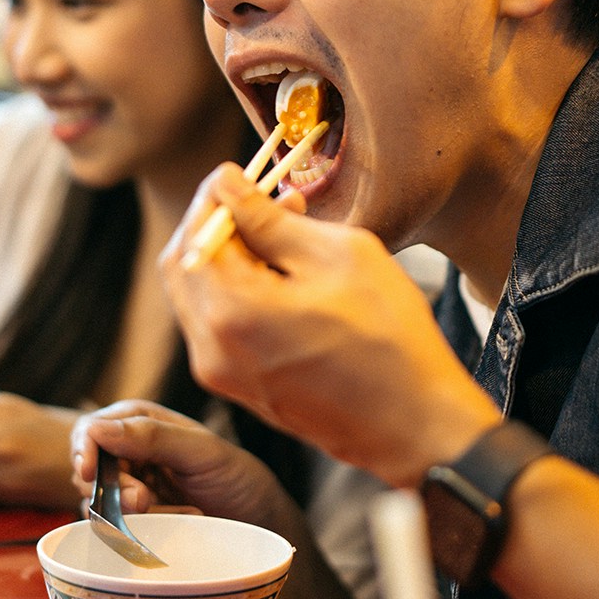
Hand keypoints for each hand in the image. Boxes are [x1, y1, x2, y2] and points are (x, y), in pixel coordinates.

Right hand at [74, 400, 379, 598]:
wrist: (259, 524)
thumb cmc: (235, 476)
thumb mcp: (200, 451)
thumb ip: (152, 436)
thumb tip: (97, 429)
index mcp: (139, 422)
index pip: (91, 430)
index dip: (83, 449)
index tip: (89, 472)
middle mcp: (128, 453)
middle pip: (88, 470)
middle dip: (114, 488)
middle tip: (145, 500)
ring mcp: (129, 488)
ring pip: (99, 503)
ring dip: (134, 513)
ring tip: (179, 511)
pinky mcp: (135, 521)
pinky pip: (118, 530)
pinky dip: (144, 531)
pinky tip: (178, 522)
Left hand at [162, 164, 500, 486]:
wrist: (414, 424)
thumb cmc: (390, 339)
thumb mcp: (339, 257)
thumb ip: (271, 219)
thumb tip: (227, 185)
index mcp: (232, 312)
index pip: (197, 233)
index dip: (214, 196)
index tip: (241, 174)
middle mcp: (212, 349)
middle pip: (183, 265)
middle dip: (215, 224)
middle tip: (261, 201)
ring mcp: (222, 375)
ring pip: (198, 295)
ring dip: (227, 257)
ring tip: (282, 234)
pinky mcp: (239, 387)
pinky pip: (217, 325)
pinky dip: (236, 291)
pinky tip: (282, 275)